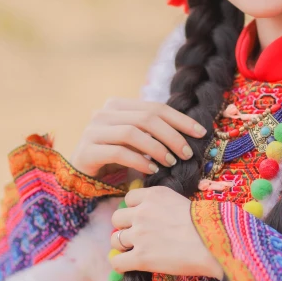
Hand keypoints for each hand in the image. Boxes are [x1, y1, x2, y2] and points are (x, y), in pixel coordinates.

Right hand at [70, 98, 206, 178]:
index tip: (200, 132)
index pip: (156, 107)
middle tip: (187, 152)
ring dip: (157, 148)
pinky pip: (118, 152)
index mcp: (118, 105)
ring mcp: (93, 130)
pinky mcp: (87, 150)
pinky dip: (139, 161)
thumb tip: (191, 132)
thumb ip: (153, 131)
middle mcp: (104, 113)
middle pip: (146, 118)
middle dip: (172, 135)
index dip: (180, 119)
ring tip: (171, 162)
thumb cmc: (115, 156)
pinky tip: (152, 170)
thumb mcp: (136, 140)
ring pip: (132, 133)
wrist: (81, 175)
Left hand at [109, 186, 222, 278]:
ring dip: (122, 246)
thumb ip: (161, 204)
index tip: (142, 217)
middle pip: (117, 218)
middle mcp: (142, 212)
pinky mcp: (140, 258)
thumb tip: (152, 214)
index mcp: (153, 195)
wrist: (212, 243)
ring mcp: (139, 235)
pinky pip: (117, 262)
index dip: (134, 209)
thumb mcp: (180, 202)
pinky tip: (131, 265)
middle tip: (137, 235)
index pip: (129, 198)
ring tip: (135, 251)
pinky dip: (121, 264)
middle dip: (125, 227)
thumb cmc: (205, 223)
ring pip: (114, 240)